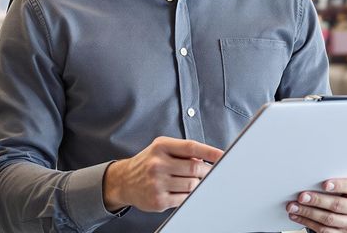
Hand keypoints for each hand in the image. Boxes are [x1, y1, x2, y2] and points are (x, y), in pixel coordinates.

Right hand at [102, 136, 223, 212]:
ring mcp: (157, 183)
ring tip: (196, 182)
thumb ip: (182, 151)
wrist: (124, 181)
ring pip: (192, 185)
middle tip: (211, 173)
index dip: (210, 151)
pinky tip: (186, 192)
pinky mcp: (158, 200)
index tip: (223, 156)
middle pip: (194, 167)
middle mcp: (157, 163)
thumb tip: (206, 159)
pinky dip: (189, 196)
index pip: (191, 147)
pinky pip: (184, 199)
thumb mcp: (160, 149)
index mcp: (160, 146)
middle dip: (207, 171)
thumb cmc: (147, 163)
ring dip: (198, 184)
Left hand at [285, 177, 346, 232]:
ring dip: (308, 213)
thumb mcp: (345, 180)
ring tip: (293, 206)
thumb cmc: (343, 188)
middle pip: (338, 205)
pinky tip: (297, 216)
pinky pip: (324, 230)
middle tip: (301, 196)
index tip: (324, 184)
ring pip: (329, 219)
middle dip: (317, 200)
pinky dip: (308, 222)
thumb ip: (335, 177)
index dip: (340, 185)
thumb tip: (312, 175)